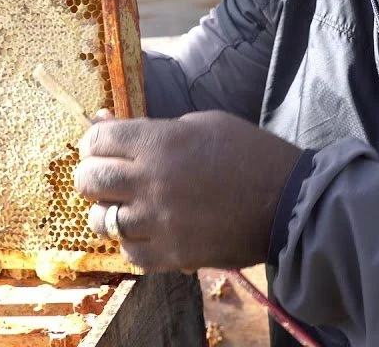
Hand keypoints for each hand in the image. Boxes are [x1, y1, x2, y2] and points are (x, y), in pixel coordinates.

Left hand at [74, 111, 303, 272]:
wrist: (288, 203)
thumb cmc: (249, 154)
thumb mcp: (201, 124)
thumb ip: (151, 127)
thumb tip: (103, 123)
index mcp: (160, 141)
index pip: (97, 141)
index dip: (93, 143)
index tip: (100, 148)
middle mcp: (152, 181)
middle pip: (90, 181)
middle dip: (91, 176)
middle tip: (104, 178)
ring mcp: (160, 221)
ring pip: (102, 221)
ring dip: (107, 212)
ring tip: (124, 207)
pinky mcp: (172, 254)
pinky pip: (129, 253)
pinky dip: (131, 242)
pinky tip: (145, 231)